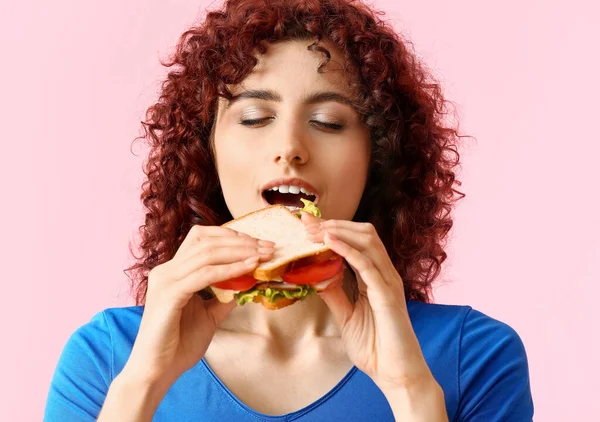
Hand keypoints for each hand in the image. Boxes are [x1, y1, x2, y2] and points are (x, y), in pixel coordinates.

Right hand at [123, 225, 274, 388]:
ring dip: (240, 251)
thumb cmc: (179, 344)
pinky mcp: (170, 294)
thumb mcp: (210, 314)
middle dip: (241, 240)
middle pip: (207, 240)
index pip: (202, 238)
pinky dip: (230, 269)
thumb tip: (250, 281)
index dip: (232, 236)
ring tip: (262, 255)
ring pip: (208, 253)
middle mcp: (166, 270)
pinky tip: (249, 268)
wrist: (157, 370)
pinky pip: (205, 274)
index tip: (258, 243)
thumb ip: (226, 295)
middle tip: (268, 247)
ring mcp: (166, 280)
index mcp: (173, 271)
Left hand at [302, 212, 435, 392]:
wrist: (395, 373)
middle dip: (334, 224)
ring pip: (367, 241)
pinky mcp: (387, 295)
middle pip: (363, 233)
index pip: (356, 241)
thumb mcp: (346, 316)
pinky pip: (367, 264)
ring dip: (338, 231)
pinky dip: (347, 249)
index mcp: (376, 277)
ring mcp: (388, 282)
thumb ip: (334, 294)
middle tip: (306, 223)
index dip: (332, 228)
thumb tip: (314, 276)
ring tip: (314, 230)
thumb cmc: (375, 347)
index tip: (307, 222)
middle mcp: (384, 274)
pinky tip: (329, 242)